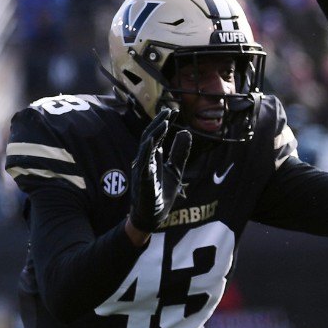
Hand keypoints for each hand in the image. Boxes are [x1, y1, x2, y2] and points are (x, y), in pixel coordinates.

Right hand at [128, 109, 191, 233]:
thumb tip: (185, 132)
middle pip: (149, 137)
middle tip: (169, 111)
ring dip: (154, 134)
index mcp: (151, 157)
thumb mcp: (175, 169)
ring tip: (164, 123)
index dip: (164, 123)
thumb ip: (179, 152)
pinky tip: (153, 142)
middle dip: (159, 123)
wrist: (153, 216)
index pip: (156, 135)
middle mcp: (144, 160)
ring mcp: (142, 170)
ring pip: (145, 148)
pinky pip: (143, 165)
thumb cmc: (161, 192)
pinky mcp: (143, 181)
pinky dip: (147, 152)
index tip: (174, 111)